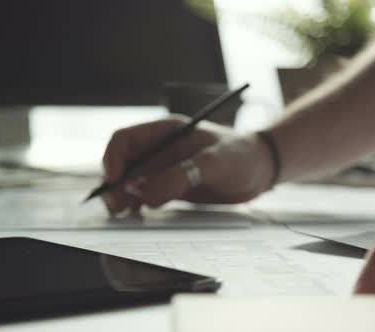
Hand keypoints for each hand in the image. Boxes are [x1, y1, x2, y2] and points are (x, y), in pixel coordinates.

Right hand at [101, 115, 274, 214]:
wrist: (261, 170)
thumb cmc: (242, 155)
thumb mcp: (214, 162)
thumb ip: (180, 176)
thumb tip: (145, 195)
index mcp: (166, 131)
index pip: (125, 139)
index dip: (113, 158)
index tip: (113, 180)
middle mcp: (160, 150)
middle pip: (123, 163)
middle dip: (114, 183)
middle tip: (117, 205)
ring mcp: (165, 169)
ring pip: (130, 182)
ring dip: (121, 196)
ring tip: (123, 212)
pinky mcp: (172, 188)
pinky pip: (145, 196)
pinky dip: (136, 205)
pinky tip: (137, 214)